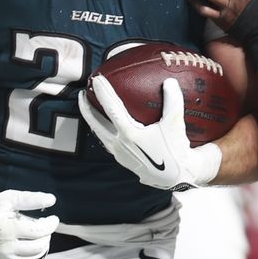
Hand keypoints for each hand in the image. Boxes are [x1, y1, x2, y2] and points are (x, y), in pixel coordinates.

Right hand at [0, 187, 57, 258]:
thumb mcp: (9, 198)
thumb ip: (31, 199)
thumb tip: (52, 200)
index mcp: (7, 228)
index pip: (39, 231)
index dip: (51, 224)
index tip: (52, 219)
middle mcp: (5, 247)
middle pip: (39, 246)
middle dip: (46, 236)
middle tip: (43, 228)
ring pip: (34, 258)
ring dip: (42, 248)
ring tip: (38, 238)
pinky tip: (35, 254)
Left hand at [79, 76, 221, 191]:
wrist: (176, 177)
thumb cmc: (175, 151)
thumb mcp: (175, 124)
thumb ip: (173, 101)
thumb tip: (169, 82)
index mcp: (129, 134)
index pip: (111, 109)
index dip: (103, 92)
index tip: (96, 80)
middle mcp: (119, 144)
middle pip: (95, 123)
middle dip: (86, 108)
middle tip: (81, 94)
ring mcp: (119, 154)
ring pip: (100, 134)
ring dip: (93, 120)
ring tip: (90, 109)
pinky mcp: (123, 160)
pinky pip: (107, 142)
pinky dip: (103, 131)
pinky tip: (107, 127)